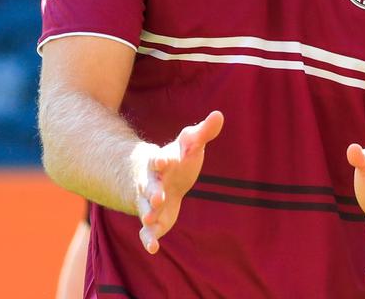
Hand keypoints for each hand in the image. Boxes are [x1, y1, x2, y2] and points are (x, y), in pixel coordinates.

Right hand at [134, 110, 223, 253]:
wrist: (163, 180)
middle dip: (152, 191)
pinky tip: (153, 249)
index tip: (163, 162)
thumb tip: (219, 114)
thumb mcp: (191, 144)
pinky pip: (147, 231)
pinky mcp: (153, 220)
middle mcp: (152, 183)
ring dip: (147, 213)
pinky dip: (148, 239)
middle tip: (157, 197)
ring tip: (150, 218)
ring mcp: (149, 202)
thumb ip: (203, 132)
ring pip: (145, 208)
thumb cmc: (179, 160)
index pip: (159, 160)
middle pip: (149, 187)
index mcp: (161, 163)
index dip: (161, 161)